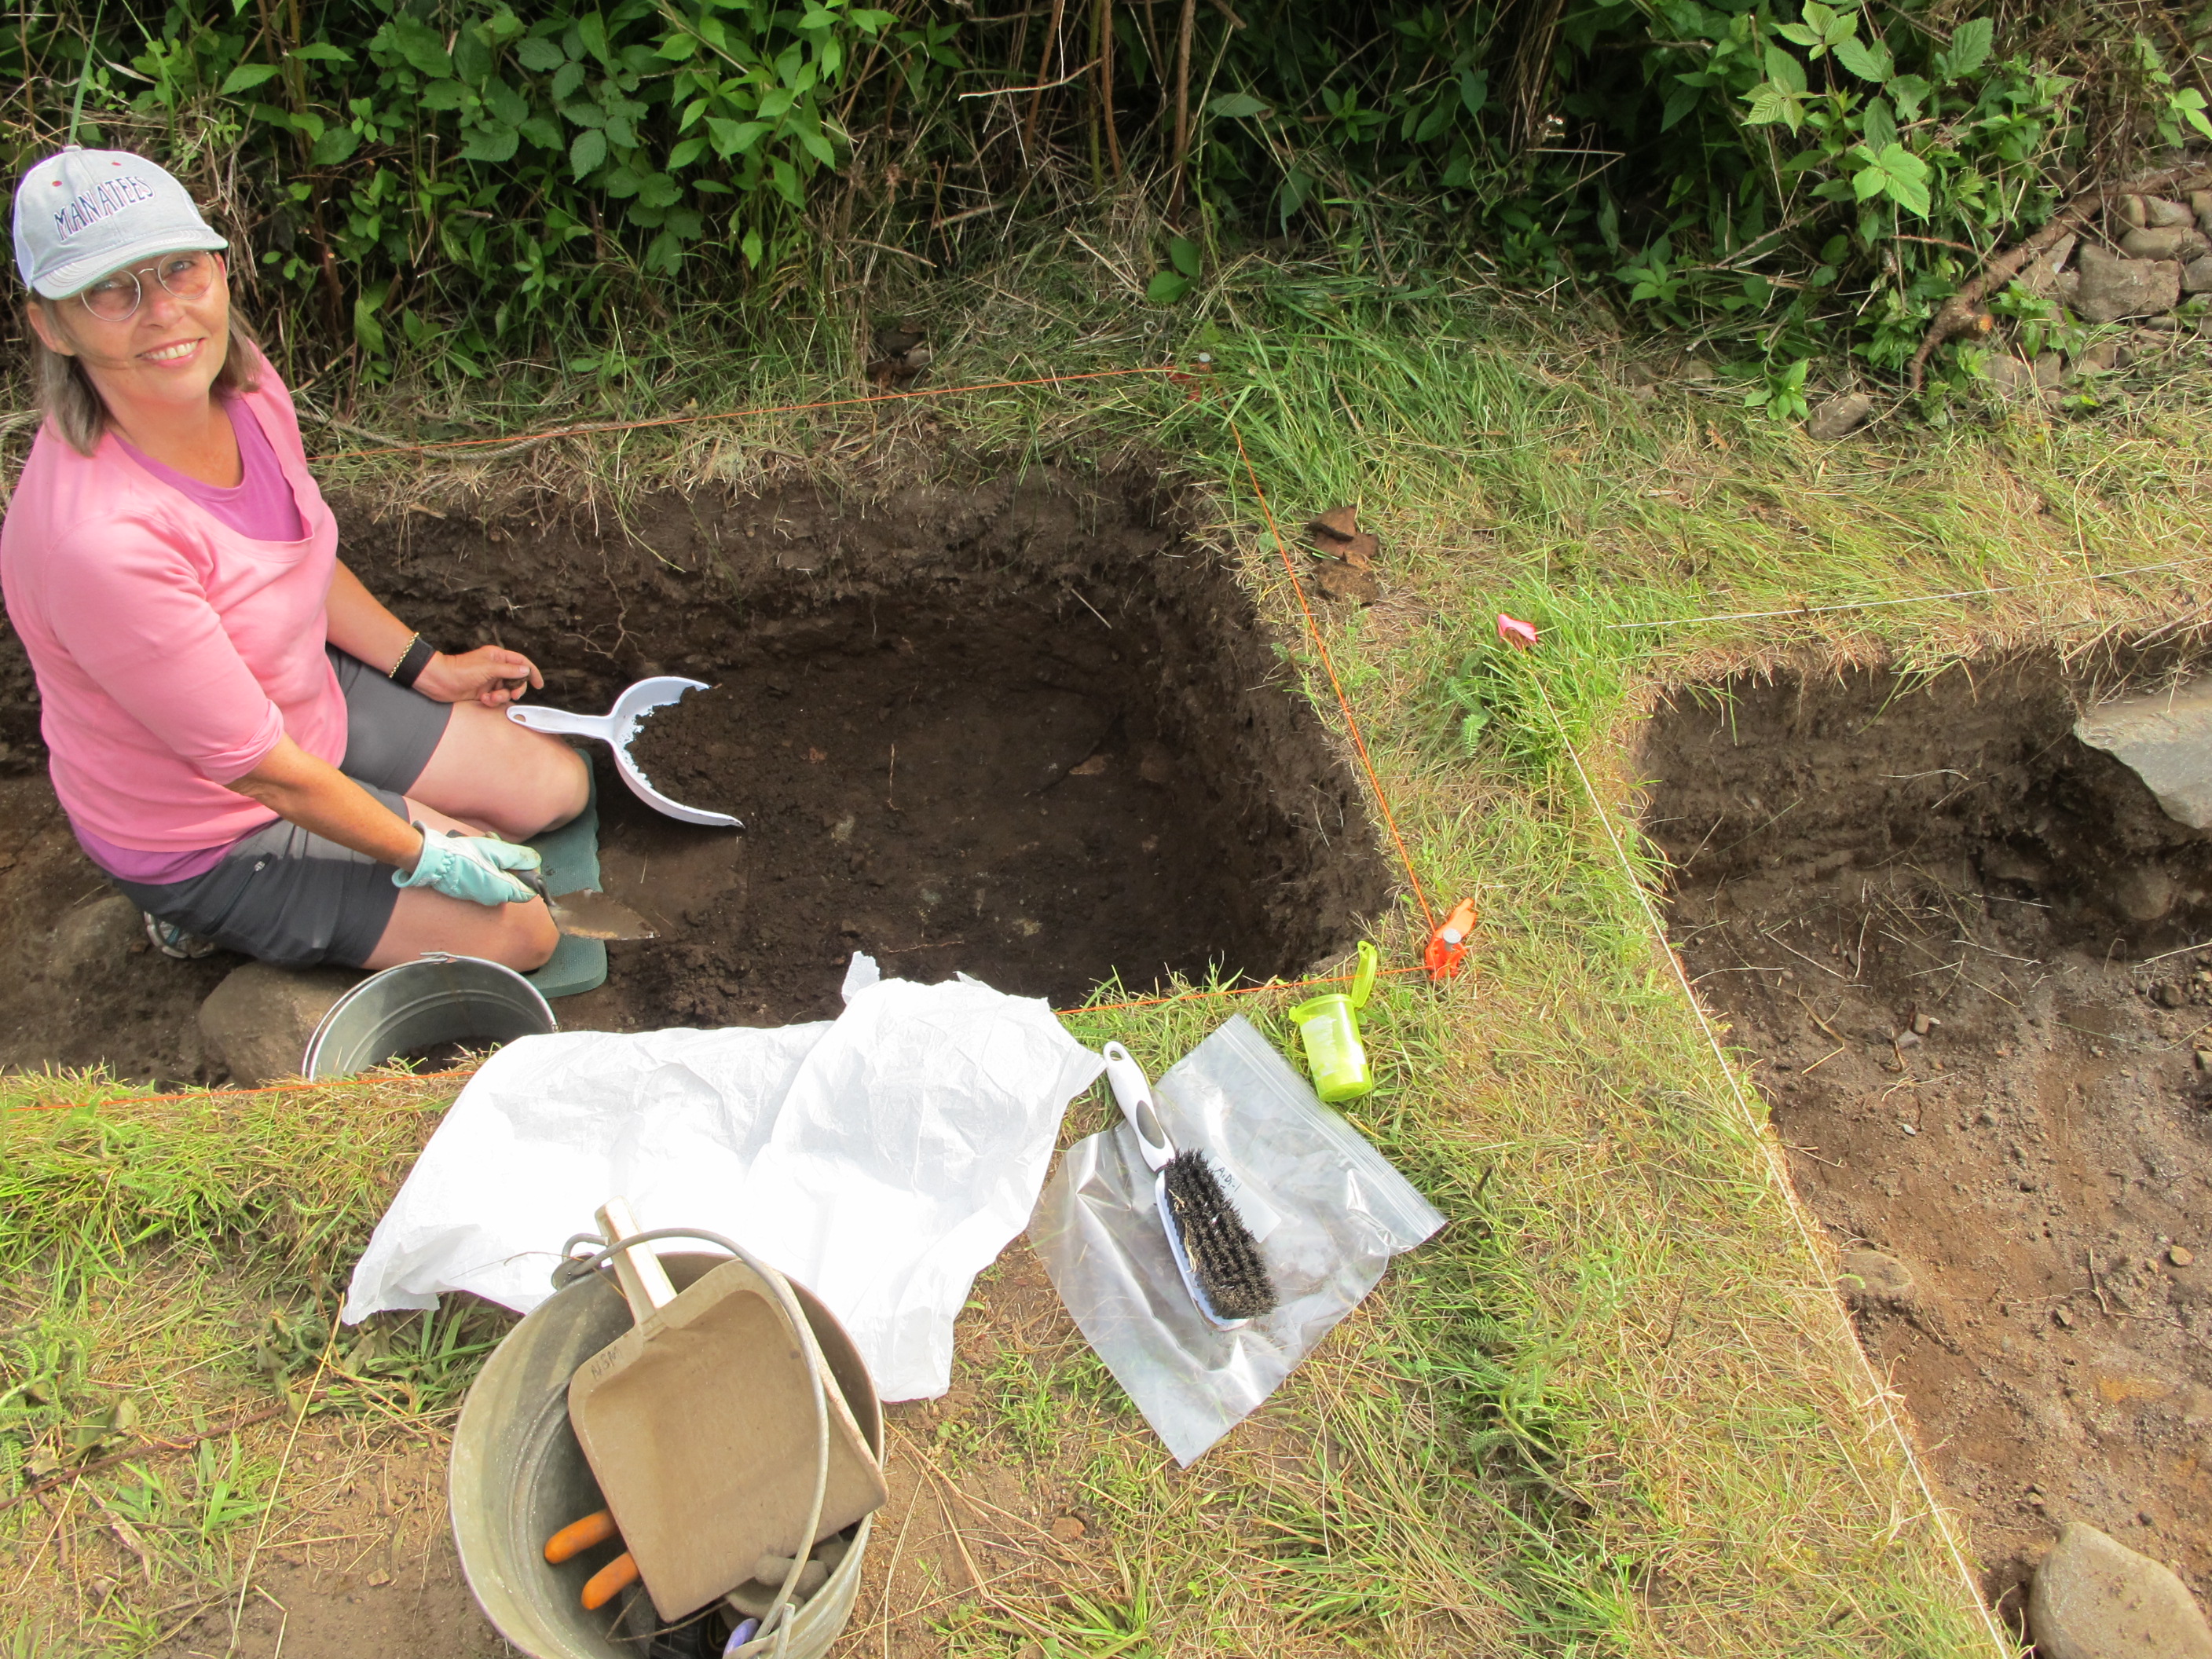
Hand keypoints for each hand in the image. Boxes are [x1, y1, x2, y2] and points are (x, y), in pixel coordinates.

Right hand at [394, 827, 542, 906]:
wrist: (435, 860)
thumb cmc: (467, 856)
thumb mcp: (500, 851)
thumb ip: (521, 858)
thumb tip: (535, 863)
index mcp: (504, 891)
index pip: (530, 891)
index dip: (530, 874)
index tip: (522, 859)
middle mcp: (494, 898)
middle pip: (515, 883)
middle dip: (512, 863)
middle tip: (502, 846)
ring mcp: (481, 896)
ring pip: (501, 878)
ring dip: (499, 860)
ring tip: (488, 843)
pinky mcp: (470, 890)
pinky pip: (487, 878)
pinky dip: (487, 865)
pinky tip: (479, 851)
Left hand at [413, 645, 544, 708]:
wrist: (441, 681)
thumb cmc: (461, 670)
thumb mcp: (489, 668)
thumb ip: (509, 670)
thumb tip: (526, 670)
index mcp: (497, 657)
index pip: (521, 662)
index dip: (531, 672)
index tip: (538, 684)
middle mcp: (495, 668)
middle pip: (516, 680)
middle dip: (515, 689)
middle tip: (513, 695)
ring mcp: (489, 680)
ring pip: (506, 691)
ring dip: (501, 697)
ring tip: (491, 697)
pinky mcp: (483, 692)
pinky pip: (495, 698)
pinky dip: (491, 701)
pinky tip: (483, 699)